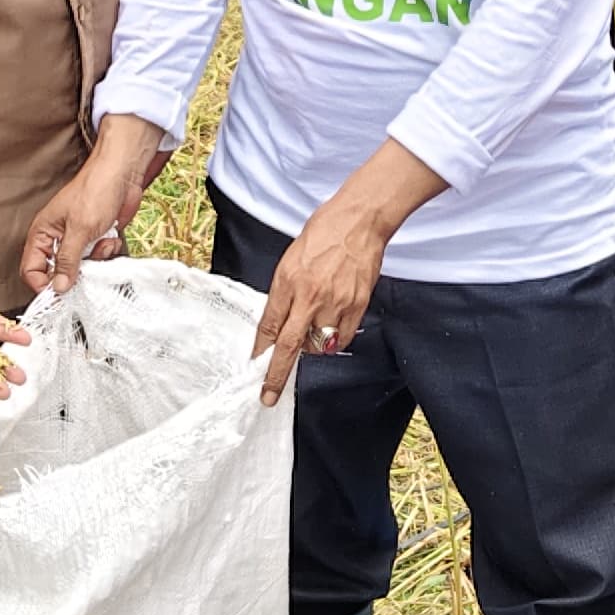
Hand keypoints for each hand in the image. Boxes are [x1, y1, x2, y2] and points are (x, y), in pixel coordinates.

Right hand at [22, 119, 165, 296]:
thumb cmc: (95, 190)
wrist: (123, 174)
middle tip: (88, 266)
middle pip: (58, 273)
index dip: (43, 284)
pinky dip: (107, 250)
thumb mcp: (79, 229)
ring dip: (95, 259)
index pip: (31, 270)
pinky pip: (98, 259)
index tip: (60, 294)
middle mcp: (57, 239)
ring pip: (81, 268)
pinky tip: (110, 236)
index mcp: (42, 234)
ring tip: (101, 241)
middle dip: (76, 272)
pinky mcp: (96, 239)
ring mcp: (77, 240)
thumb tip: (59, 288)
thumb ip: (67, 261)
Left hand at [251, 192, 399, 407]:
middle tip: (269, 395)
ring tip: (313, 331)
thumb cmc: (325, 230)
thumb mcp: (291, 258)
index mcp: (287, 281)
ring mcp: (335, 303)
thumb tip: (280, 320)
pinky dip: (335, 341)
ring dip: (311, 347)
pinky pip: (342, 338)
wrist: (359, 220)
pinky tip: (333, 329)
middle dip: (276, 376)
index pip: (268, 325)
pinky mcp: (357, 305)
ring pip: (318, 345)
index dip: (260, 351)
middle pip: (288, 346)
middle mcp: (309, 296)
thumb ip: (285, 291)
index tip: (255, 368)